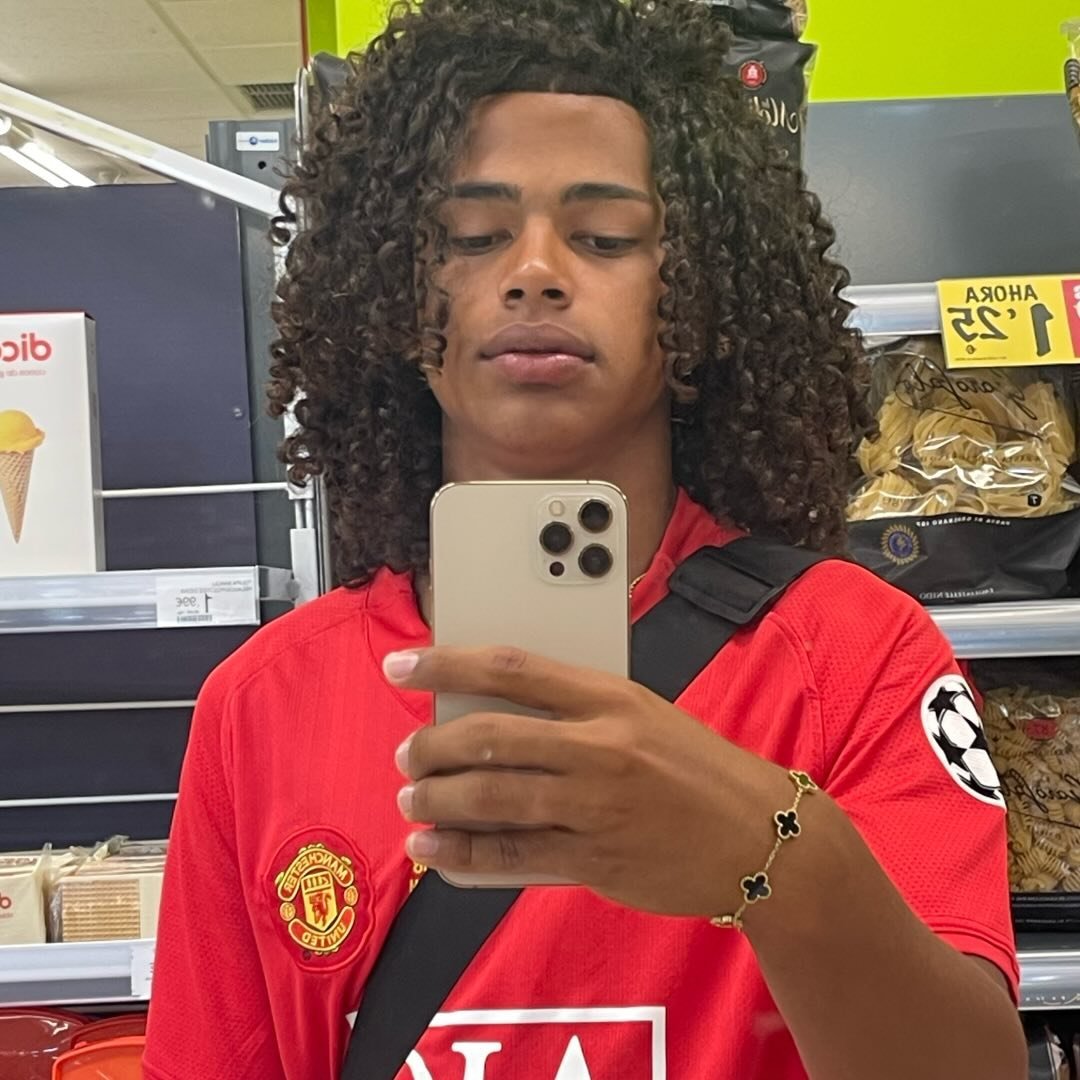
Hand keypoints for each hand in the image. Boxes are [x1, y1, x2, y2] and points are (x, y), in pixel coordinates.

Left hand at [385, 645, 792, 916]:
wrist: (760, 835)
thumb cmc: (698, 768)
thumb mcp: (643, 714)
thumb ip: (575, 711)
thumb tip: (494, 713)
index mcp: (611, 697)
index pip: (512, 669)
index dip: (448, 664)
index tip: (404, 666)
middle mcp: (600, 747)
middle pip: (491, 737)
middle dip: (433, 746)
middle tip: (409, 753)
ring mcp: (595, 806)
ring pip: (493, 797)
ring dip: (438, 799)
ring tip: (412, 799)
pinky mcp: (595, 860)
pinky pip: (513, 855)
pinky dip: (464, 855)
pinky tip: (434, 851)